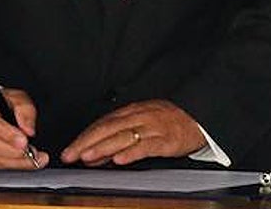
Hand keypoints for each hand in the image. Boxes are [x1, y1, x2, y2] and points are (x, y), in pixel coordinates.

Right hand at [0, 87, 48, 170]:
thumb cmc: (1, 102)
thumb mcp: (17, 97)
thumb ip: (25, 110)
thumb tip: (28, 130)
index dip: (5, 133)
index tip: (24, 141)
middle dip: (12, 151)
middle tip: (32, 154)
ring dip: (12, 161)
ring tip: (32, 160)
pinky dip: (6, 165)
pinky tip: (20, 162)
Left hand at [60, 100, 205, 165]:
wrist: (201, 116)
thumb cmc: (170, 120)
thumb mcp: (143, 121)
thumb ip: (120, 135)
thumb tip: (94, 152)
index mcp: (133, 111)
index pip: (103, 124)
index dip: (84, 137)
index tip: (69, 150)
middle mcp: (140, 117)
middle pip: (108, 129)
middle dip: (87, 142)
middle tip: (70, 155)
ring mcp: (153, 128)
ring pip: (124, 137)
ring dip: (103, 147)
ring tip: (87, 157)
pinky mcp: (167, 140)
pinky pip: (147, 146)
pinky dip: (132, 152)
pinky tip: (120, 160)